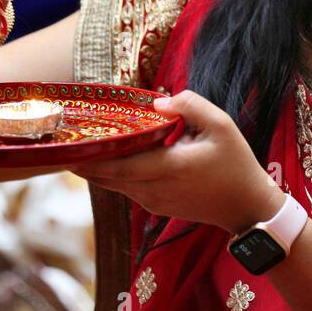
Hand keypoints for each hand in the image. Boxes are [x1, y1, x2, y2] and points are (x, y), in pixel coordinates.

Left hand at [68, 90, 285, 234]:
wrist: (247, 207)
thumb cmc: (236, 164)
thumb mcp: (222, 125)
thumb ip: (190, 105)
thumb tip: (157, 103)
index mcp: (168, 168)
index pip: (119, 165)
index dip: (91, 158)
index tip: (68, 148)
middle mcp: (155, 189)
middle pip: (108, 178)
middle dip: (85, 163)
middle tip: (64, 144)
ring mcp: (154, 202)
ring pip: (115, 186)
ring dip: (97, 170)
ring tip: (80, 150)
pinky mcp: (157, 208)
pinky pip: (127, 190)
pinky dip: (114, 177)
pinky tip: (108, 161)